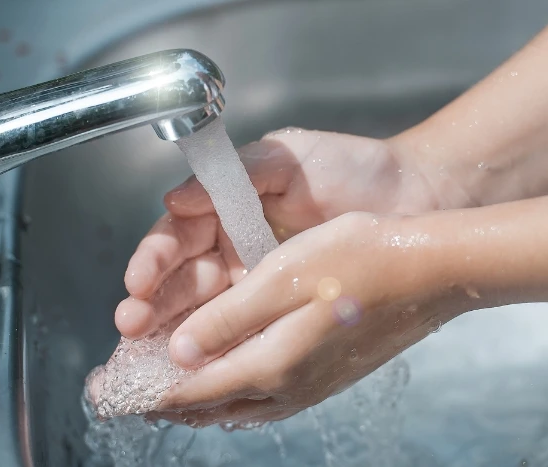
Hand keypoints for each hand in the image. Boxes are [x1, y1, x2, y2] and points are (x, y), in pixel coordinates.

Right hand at [116, 129, 461, 338]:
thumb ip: (233, 174)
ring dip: (174, 337)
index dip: (152, 261)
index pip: (175, 240)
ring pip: (205, 317)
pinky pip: (246, 334)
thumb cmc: (351, 167)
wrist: (414, 194)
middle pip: (181, 285)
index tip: (138, 282)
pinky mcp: (285, 312)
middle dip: (152, 307)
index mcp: (225, 212)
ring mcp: (258, 286)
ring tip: (149, 356)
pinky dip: (220, 352)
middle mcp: (234, 252)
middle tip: (132, 328)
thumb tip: (175, 198)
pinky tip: (199, 367)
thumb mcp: (285, 157)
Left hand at [147, 212, 463, 425]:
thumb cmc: (361, 261)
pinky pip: (264, 399)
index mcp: (268, 363)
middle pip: (210, 406)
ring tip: (170, 394)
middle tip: (130, 397)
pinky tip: (230, 384)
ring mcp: (310, 385)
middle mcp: (286, 385)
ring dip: (199, 401)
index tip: (112, 392)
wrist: (434, 273)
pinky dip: (233, 396)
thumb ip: (226, 321)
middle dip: (166, 402)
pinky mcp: (326, 375)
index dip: (147, 392)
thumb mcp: (282, 279)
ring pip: (237, 406)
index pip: (191, 389)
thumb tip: (179, 353)